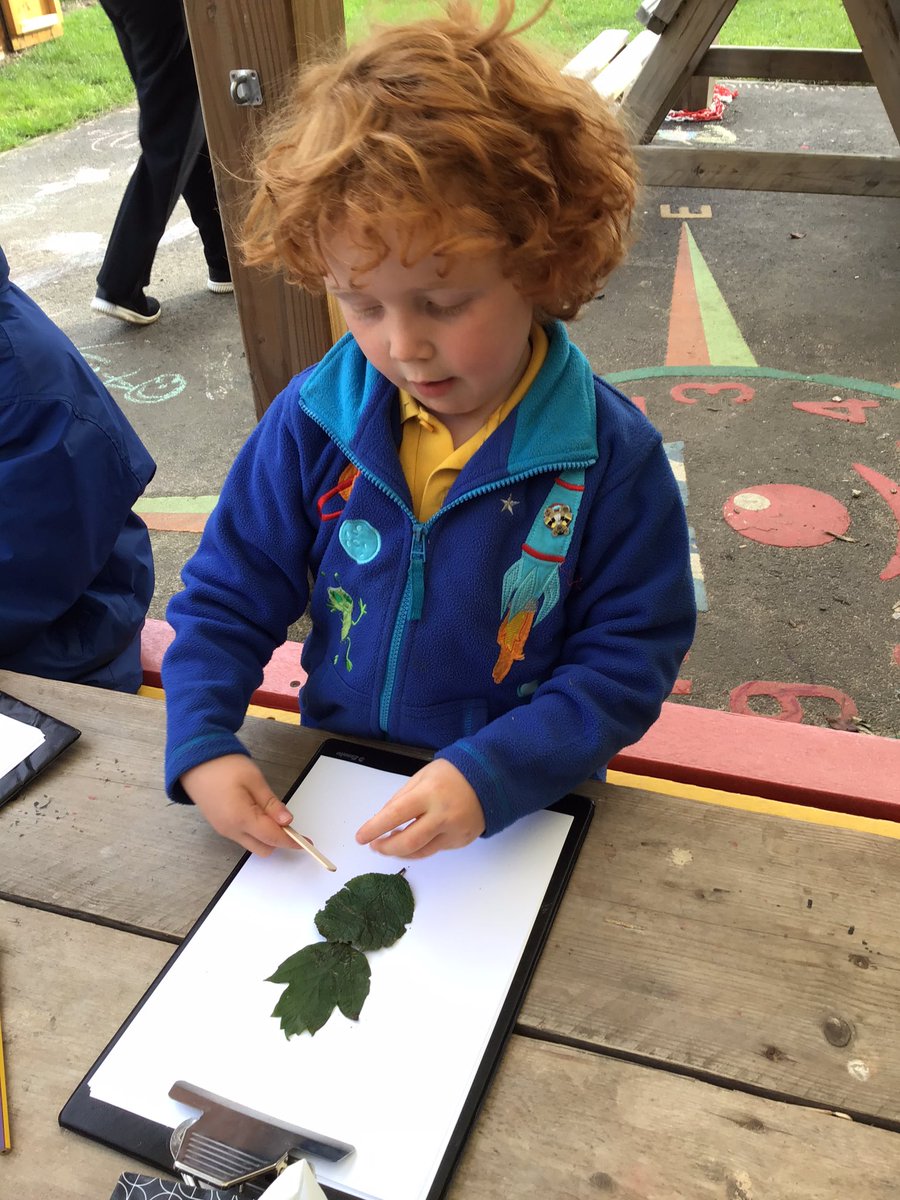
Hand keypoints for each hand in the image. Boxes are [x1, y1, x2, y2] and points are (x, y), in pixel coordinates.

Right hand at [180, 754, 302, 856]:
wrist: (194, 761)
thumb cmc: (224, 766)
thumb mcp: (254, 780)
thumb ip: (271, 804)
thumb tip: (287, 822)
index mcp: (241, 818)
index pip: (273, 838)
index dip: (292, 841)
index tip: (306, 842)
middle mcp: (231, 830)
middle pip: (263, 848)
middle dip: (279, 840)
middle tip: (289, 822)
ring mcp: (224, 830)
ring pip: (253, 844)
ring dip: (267, 837)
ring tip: (272, 813)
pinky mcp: (220, 826)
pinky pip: (243, 837)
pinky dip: (255, 832)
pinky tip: (259, 814)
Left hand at [355, 759, 484, 858]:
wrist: (491, 778)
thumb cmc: (452, 774)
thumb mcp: (422, 776)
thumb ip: (402, 798)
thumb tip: (382, 820)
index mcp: (429, 793)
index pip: (396, 814)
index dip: (375, 828)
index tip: (360, 837)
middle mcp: (442, 815)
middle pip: (408, 842)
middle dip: (386, 847)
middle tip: (374, 846)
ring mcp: (454, 831)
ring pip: (421, 852)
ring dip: (401, 851)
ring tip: (389, 844)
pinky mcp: (462, 841)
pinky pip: (435, 849)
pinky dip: (420, 846)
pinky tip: (413, 839)